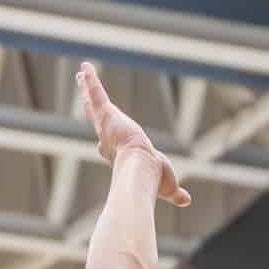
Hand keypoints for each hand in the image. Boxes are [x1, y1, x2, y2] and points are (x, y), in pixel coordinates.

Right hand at [77, 61, 189, 206]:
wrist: (141, 170)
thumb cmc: (152, 181)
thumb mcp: (167, 185)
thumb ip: (175, 192)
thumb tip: (186, 201)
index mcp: (117, 154)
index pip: (108, 144)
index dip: (105, 142)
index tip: (101, 142)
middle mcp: (107, 139)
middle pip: (96, 119)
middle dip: (89, 108)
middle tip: (84, 97)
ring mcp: (105, 125)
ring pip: (93, 103)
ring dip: (87, 88)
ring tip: (81, 75)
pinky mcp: (107, 114)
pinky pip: (96, 93)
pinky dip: (91, 81)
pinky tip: (85, 67)